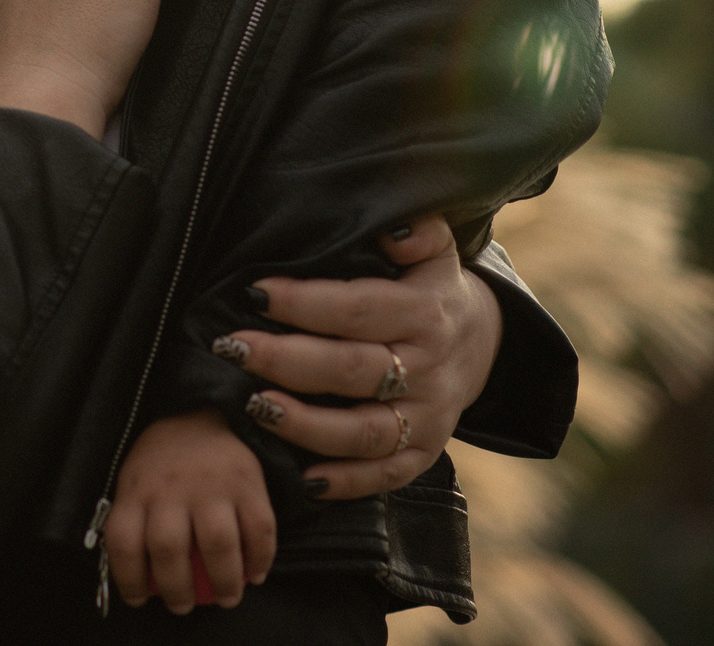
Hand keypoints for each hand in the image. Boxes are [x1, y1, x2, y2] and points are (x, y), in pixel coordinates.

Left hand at [104, 411, 275, 614]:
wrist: (203, 407)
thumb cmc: (164, 457)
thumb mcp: (136, 478)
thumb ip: (135, 518)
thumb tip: (140, 576)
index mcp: (138, 488)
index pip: (123, 542)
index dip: (127, 579)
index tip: (138, 599)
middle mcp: (172, 488)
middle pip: (170, 550)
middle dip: (177, 590)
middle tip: (182, 606)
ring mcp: (212, 484)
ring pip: (217, 545)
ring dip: (224, 583)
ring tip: (226, 599)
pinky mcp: (249, 482)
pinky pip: (259, 530)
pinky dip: (261, 559)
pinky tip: (255, 574)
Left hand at [209, 214, 501, 498]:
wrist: (481, 342)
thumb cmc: (429, 288)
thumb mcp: (435, 249)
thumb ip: (418, 232)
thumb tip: (393, 231)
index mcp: (426, 312)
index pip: (358, 308)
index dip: (304, 303)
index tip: (253, 294)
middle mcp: (429, 369)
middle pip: (354, 371)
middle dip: (287, 361)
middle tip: (232, 348)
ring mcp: (429, 418)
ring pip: (364, 431)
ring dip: (306, 425)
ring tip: (254, 406)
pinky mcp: (424, 454)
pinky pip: (384, 476)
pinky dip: (345, 482)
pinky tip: (302, 478)